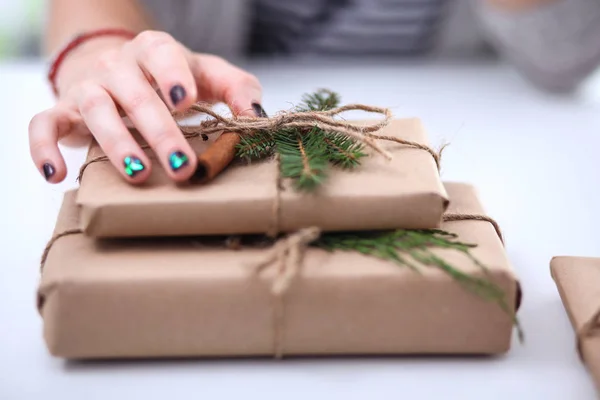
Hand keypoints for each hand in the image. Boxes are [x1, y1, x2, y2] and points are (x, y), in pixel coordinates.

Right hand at [29, 30, 262, 183]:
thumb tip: (258, 116)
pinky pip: (44, 123)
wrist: (116, 71)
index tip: (186, 102)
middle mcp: (118, 65)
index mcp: (155, 51)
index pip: (162, 54)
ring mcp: (88, 87)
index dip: (172, 76)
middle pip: (136, 95)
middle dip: (160, 133)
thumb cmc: (171, 80)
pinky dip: (43, 146)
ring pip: (94, 109)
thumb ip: (236, 89)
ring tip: (138, 174)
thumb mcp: (206, 76)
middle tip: (183, 168)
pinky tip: (56, 173)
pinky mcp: (63, 110)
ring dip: (115, 142)